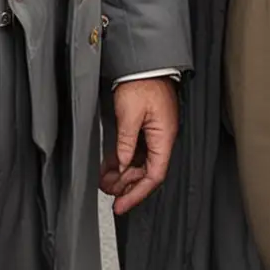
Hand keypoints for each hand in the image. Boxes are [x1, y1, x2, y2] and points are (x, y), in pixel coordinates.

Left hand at [99, 77, 178, 214]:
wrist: (145, 64)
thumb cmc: (142, 83)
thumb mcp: (129, 114)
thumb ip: (125, 142)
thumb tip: (122, 164)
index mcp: (163, 137)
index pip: (154, 175)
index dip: (137, 193)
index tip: (121, 205)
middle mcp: (162, 139)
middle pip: (147, 172)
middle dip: (127, 186)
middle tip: (108, 193)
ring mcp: (155, 134)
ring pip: (141, 164)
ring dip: (124, 175)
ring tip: (105, 182)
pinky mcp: (147, 129)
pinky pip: (137, 152)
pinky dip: (124, 161)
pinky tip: (110, 167)